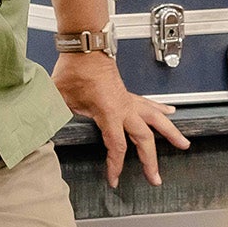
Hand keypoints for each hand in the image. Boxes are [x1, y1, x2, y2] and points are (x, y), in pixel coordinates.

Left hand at [53, 52, 186, 186]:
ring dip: (170, 132)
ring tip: (183, 144)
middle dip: (151, 161)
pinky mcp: (128, 93)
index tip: (114, 180)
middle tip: (155, 178)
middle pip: (144, 138)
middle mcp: (124, 107)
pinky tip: (171, 113)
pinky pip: (149, 104)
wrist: (85, 47)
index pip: (117, 145)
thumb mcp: (59, 97)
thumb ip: (55, 117)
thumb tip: (43, 129)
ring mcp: (129, 99)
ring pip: (156, 119)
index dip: (116, 165)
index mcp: (109, 111)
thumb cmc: (74, 69)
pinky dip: (161, 109)